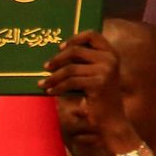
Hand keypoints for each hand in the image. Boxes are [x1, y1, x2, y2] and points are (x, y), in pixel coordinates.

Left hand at [41, 30, 141, 150]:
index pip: (92, 35)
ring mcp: (106, 71)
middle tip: (46, 67)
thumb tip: (57, 53)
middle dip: (57, 59)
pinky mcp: (98, 83)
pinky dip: (57, 87)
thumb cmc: (99, 98)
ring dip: (53, 77)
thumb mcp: (95, 75)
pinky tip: (50, 92)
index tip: (60, 47)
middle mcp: (111, 59)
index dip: (74, 39)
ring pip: (70, 68)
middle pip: (76, 51)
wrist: (112, 121)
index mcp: (111, 54)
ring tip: (43, 84)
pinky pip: (70, 82)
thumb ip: (84, 62)